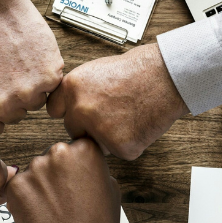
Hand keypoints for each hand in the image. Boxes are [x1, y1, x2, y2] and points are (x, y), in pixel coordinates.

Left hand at [0, 0, 63, 135]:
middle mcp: (3, 106)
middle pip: (16, 116)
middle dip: (12, 99)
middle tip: (5, 75)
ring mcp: (27, 93)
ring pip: (35, 103)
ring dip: (30, 88)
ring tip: (17, 65)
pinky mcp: (48, 77)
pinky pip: (51, 87)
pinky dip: (44, 74)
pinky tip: (30, 60)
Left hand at [6, 138, 119, 222]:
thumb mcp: (111, 189)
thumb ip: (94, 169)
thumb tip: (83, 165)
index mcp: (84, 150)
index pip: (76, 147)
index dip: (76, 166)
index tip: (76, 179)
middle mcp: (58, 153)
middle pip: (53, 157)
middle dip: (56, 174)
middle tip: (64, 199)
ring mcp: (34, 169)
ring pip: (35, 172)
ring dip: (40, 186)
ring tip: (52, 210)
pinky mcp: (15, 186)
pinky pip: (19, 187)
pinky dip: (25, 199)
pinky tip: (39, 214)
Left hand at [47, 44, 189, 159]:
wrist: (167, 76)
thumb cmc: (136, 71)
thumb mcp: (95, 71)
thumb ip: (77, 92)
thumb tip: (67, 108)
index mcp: (71, 88)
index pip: (54, 111)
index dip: (69, 111)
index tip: (79, 112)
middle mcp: (81, 109)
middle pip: (73, 130)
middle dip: (88, 126)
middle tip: (112, 113)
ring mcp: (99, 130)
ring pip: (96, 144)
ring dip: (108, 137)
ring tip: (128, 115)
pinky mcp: (120, 146)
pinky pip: (119, 151)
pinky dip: (130, 142)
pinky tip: (139, 124)